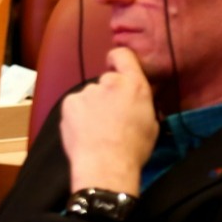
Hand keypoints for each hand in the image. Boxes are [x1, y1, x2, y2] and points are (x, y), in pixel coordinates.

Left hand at [61, 47, 157, 194]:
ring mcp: (87, 91)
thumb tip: (136, 100)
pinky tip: (83, 132)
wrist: (106, 165)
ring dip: (92, 107)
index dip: (118, 59)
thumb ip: (142, 103)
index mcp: (134, 85)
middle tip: (110, 117)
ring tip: (96, 130)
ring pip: (89, 95)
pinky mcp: (69, 103)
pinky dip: (78, 115)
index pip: (123, 55)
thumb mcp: (151, 123)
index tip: (115, 67)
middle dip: (107, 94)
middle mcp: (110, 82)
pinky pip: (75, 106)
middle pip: (106, 81)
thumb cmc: (134, 149)